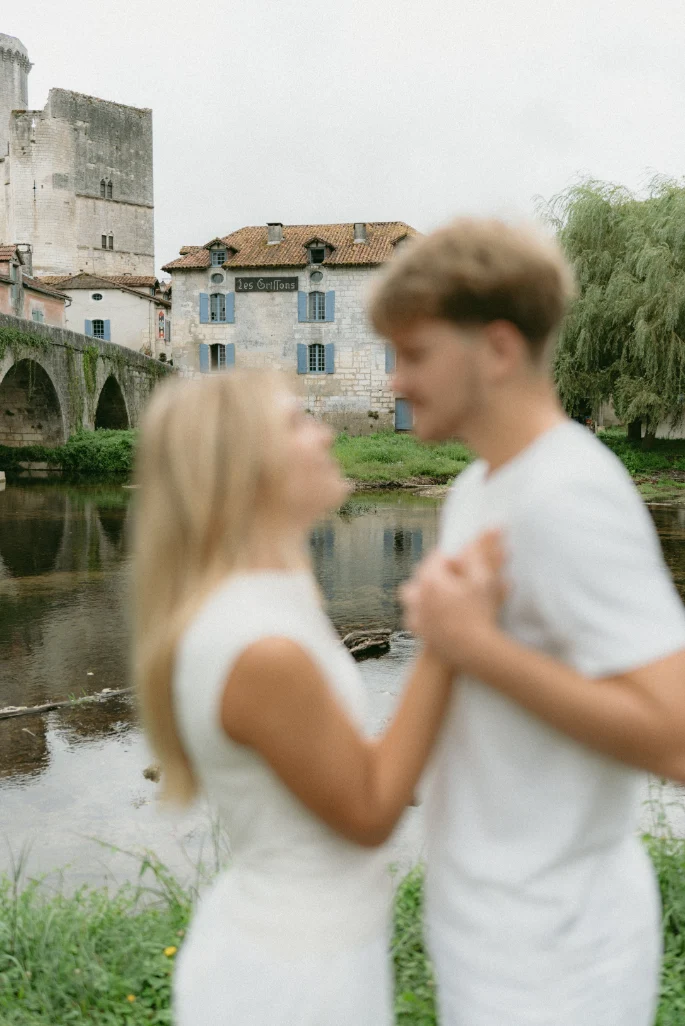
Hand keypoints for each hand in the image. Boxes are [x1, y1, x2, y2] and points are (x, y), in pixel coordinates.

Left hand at [400, 531, 507, 668]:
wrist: (473, 652)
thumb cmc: (480, 613)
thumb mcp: (485, 579)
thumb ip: (485, 551)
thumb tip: (494, 525)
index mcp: (430, 577)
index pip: (438, 557)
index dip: (454, 559)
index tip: (466, 565)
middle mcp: (416, 594)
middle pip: (423, 575)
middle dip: (440, 574)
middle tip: (459, 580)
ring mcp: (414, 614)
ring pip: (414, 595)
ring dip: (427, 593)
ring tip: (447, 597)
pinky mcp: (418, 632)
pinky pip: (416, 615)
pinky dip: (425, 612)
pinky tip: (440, 615)